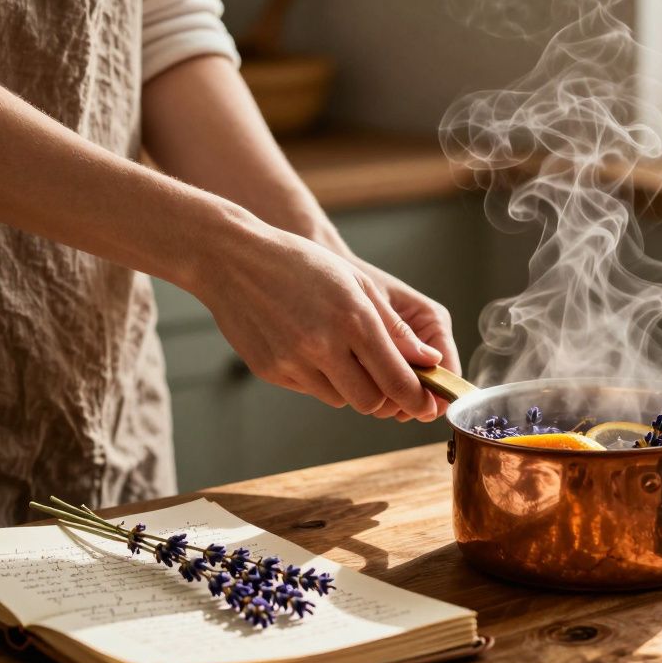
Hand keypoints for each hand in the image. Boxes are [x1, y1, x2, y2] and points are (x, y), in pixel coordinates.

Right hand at [193, 223, 443, 420]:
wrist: (233, 260)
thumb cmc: (301, 264)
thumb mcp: (357, 284)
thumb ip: (394, 328)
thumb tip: (429, 361)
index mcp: (354, 319)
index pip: (397, 380)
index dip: (418, 398)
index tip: (426, 403)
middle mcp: (324, 345)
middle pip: (371, 402)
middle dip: (385, 398)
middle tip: (388, 381)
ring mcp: (294, 362)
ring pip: (342, 400)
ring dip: (352, 387)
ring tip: (343, 353)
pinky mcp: (271, 371)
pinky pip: (311, 391)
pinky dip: (321, 380)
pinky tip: (311, 349)